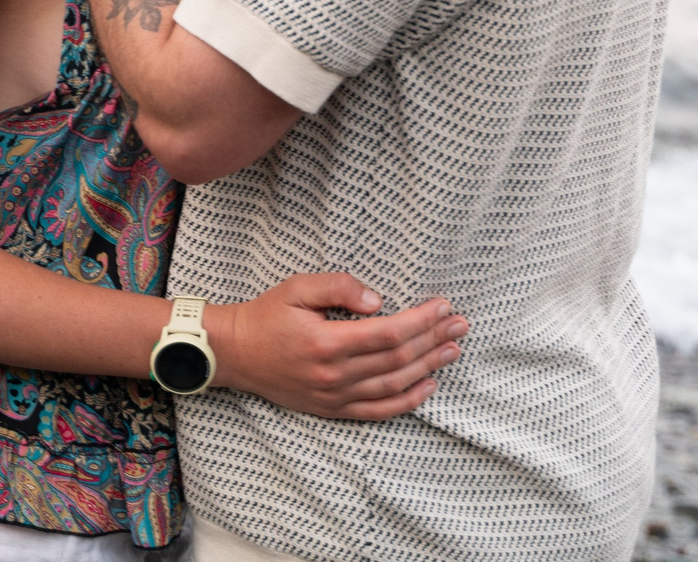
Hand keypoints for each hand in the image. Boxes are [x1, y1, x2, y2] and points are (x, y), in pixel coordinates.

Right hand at [206, 273, 468, 420]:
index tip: (443, 306)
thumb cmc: (266, 315)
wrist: (236, 353)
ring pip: (393, 385)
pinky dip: (407, 401)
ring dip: (429, 368)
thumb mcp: (297, 287)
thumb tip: (377, 300)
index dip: (421, 321)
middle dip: (434, 340)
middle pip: (398, 359)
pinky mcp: (332, 409)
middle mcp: (334, 374)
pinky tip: (428, 387)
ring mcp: (334, 397)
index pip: (388, 333)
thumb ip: (338, 287)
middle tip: (461, 325)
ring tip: (453, 351)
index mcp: (327, 342)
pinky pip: (378, 411)